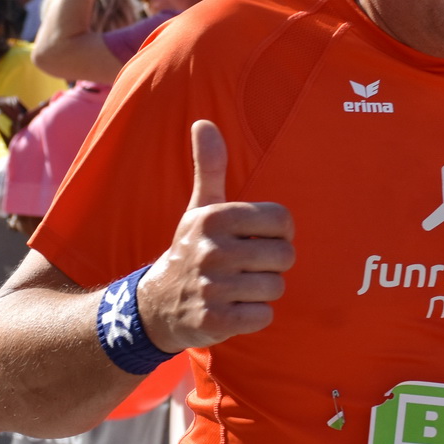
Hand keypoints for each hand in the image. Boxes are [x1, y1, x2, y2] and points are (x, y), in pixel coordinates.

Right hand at [135, 120, 294, 351]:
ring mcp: (211, 286)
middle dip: (272, 266)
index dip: (279, 233)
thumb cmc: (191, 249)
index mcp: (214, 217)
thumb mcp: (199, 208)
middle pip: (285, 256)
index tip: (258, 239)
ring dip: (262, 292)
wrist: (157, 305)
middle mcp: (212, 249)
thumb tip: (204, 123)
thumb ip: (209, 166)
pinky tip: (233, 309)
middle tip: (247, 268)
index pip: (283, 220)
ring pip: (276, 287)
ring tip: (238, 288)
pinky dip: (254, 317)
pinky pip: (263, 316)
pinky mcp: (214, 321)